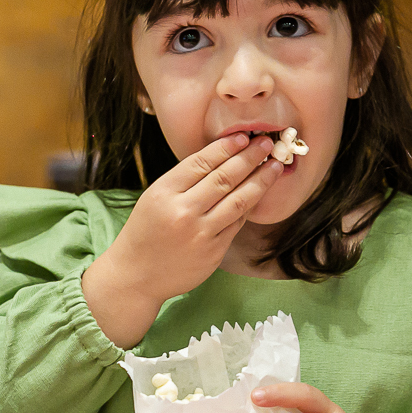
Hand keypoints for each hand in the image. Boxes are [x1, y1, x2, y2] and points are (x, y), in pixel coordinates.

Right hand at [81, 133, 281, 347]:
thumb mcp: (153, 198)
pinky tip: (259, 193)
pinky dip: (249, 205)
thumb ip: (183, 180)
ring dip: (260, 180)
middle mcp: (183, 211)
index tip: (243, 136)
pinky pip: (237, 223)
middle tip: (266, 143)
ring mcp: (200, 233)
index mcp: (164, 193)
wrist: (136, 276)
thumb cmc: (145, 232)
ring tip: (274, 166)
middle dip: (249, 157)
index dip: (226, 147)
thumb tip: (220, 157)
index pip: (201, 162)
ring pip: (238, 200)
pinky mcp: (213, 252)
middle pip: (224, 178)